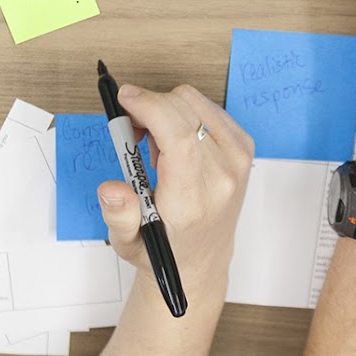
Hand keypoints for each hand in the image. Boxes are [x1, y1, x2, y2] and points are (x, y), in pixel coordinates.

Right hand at [96, 84, 253, 311]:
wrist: (200, 258)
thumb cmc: (164, 246)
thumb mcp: (127, 241)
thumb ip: (119, 215)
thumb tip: (111, 189)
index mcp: (192, 199)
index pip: (179, 137)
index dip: (150, 106)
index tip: (124, 98)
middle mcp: (222, 176)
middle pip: (184, 110)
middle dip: (148, 106)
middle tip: (132, 131)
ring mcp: (238, 159)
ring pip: (194, 102)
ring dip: (166, 111)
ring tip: (156, 145)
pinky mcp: (244, 147)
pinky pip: (207, 107)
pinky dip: (184, 114)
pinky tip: (176, 142)